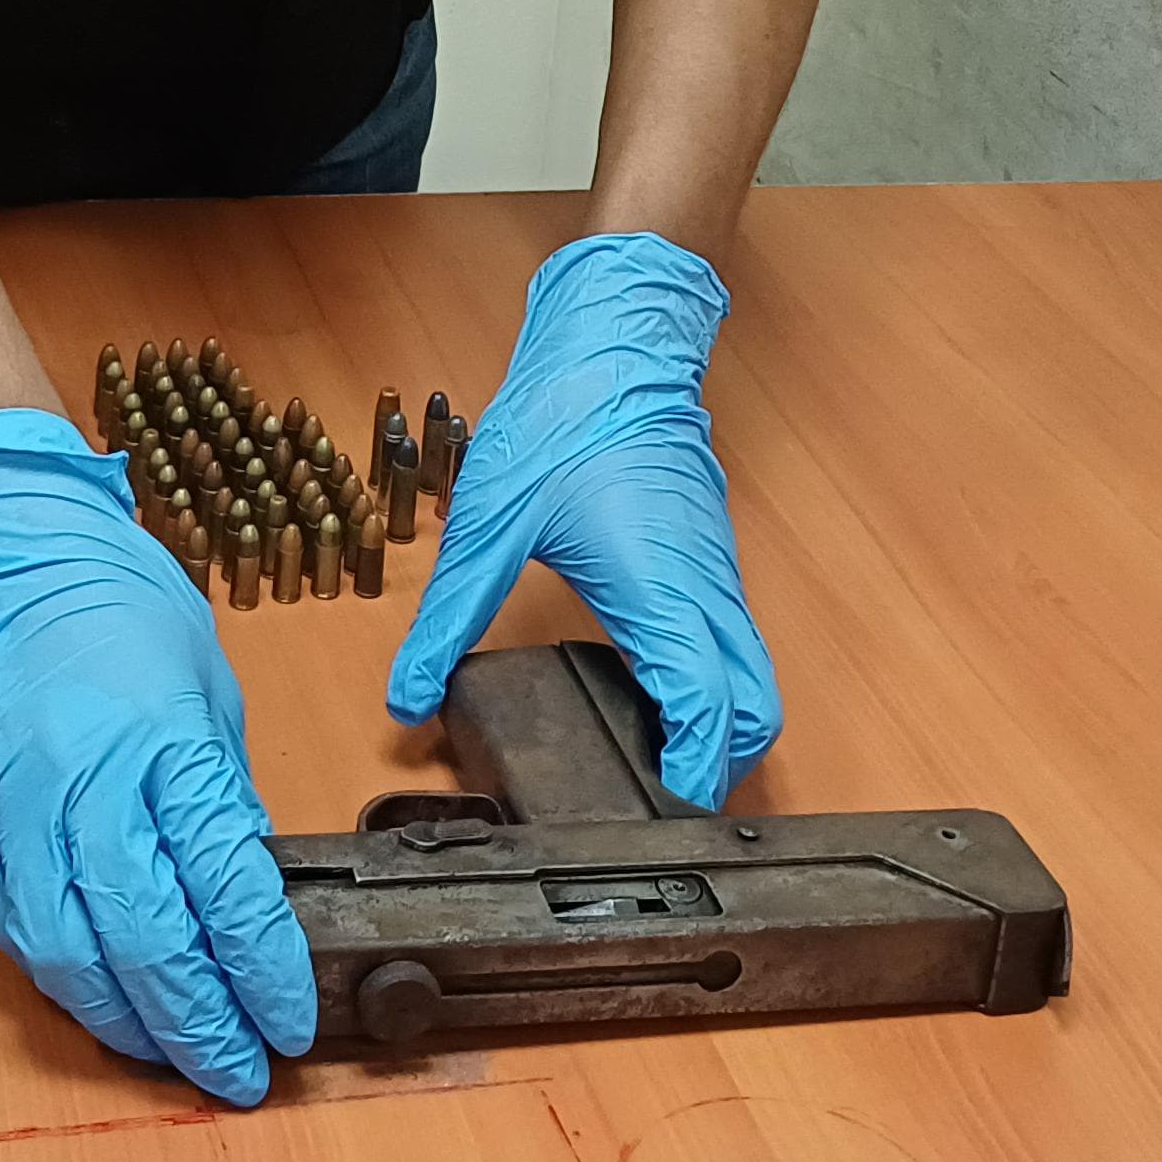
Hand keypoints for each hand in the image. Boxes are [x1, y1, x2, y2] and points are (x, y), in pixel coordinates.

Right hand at [0, 410, 315, 1103]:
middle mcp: (82, 786)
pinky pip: (14, 931)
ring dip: (128, 1023)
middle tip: (239, 1070)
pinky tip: (101, 1000)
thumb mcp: (204, 683)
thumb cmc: (112, 599)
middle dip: (202, 1024)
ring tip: (174, 1054)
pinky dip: (63, 981)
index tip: (290, 1020)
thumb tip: (238, 890)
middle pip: (147, 943)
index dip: (262, 970)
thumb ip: (216, 793)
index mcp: (160, 743)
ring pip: (68, 959)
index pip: (223, 887)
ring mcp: (12, 812)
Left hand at [386, 232, 780, 808]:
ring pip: (751, 679)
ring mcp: (716, 572)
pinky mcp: (709, 557)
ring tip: (651, 764)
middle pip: (753, 714)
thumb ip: (446, 618)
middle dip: (718, 770)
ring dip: (718, 729)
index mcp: (662, 590)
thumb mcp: (490, 522)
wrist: (614, 338)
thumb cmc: (563, 416)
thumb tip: (407, 695)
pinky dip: (714, 687)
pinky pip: (733, 644)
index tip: (660, 824)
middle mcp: (705, 589)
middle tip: (655, 805)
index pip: (710, 715)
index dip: (695, 780)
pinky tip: (655, 696)